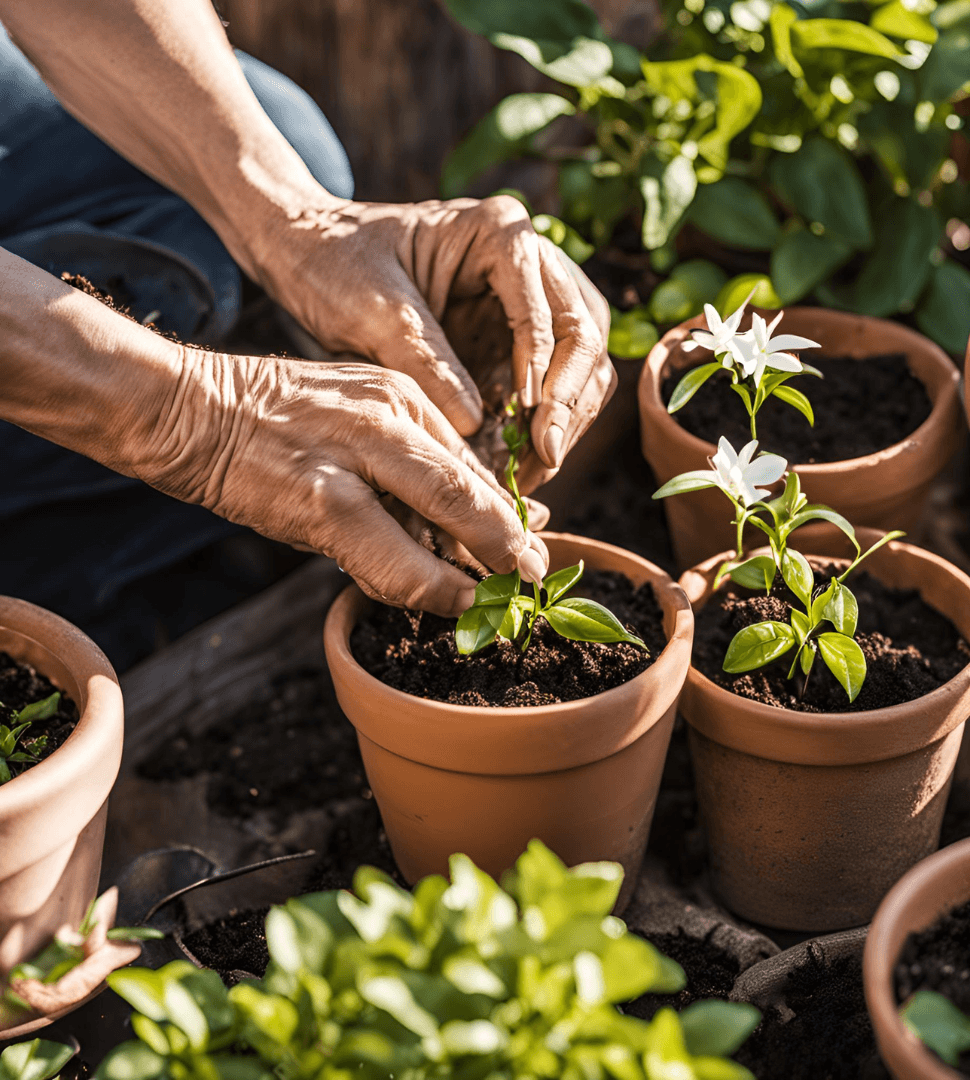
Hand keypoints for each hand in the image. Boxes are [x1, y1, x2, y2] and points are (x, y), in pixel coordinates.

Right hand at [135, 348, 548, 616]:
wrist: (186, 410)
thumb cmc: (273, 421)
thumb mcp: (355, 416)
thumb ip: (409, 458)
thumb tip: (468, 512)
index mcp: (402, 395)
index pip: (470, 463)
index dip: (506, 513)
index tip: (531, 545)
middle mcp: (388, 418)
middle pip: (470, 489)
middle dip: (511, 543)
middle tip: (536, 578)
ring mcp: (354, 458)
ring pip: (442, 523)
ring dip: (476, 573)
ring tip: (496, 602)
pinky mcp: (320, 501)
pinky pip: (391, 560)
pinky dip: (427, 588)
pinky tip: (448, 603)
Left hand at [253, 195, 614, 488]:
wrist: (308, 256)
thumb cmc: (334, 263)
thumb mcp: (374, 310)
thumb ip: (426, 361)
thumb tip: (477, 424)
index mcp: (500, 233)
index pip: (550, 307)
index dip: (545, 369)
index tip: (530, 419)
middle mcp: (530, 262)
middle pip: (584, 336)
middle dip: (569, 401)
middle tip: (545, 455)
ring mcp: (530, 302)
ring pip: (583, 364)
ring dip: (567, 419)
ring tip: (536, 470)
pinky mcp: (515, 340)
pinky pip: (554, 386)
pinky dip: (547, 425)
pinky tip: (524, 462)